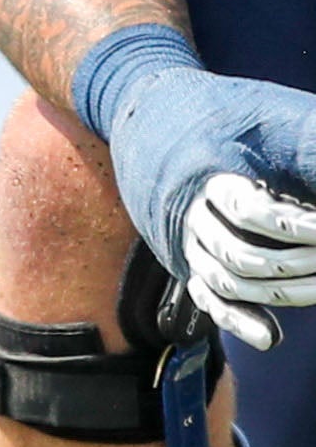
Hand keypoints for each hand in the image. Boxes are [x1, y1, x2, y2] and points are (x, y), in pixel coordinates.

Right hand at [80, 25, 315, 346]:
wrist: (147, 108)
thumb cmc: (224, 109)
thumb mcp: (271, 116)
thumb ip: (310, 150)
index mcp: (204, 171)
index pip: (251, 212)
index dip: (299, 226)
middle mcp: (185, 210)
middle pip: (241, 257)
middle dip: (299, 264)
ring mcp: (179, 236)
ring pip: (226, 282)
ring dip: (281, 293)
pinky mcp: (179, 253)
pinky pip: (205, 297)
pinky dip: (238, 321)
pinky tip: (270, 337)